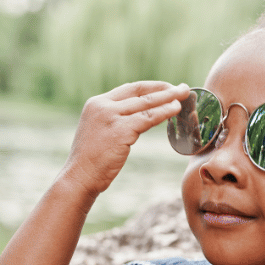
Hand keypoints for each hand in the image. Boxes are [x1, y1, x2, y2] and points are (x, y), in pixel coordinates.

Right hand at [63, 81, 188, 196]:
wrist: (80, 176)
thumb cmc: (91, 160)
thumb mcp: (99, 131)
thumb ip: (114, 120)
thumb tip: (138, 116)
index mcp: (96, 103)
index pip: (129, 89)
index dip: (151, 87)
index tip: (167, 88)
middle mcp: (102, 105)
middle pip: (140, 92)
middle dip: (164, 89)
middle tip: (182, 88)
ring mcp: (111, 117)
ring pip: (147, 103)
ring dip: (168, 99)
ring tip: (184, 97)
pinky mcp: (120, 130)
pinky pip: (148, 118)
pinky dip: (164, 113)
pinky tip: (175, 110)